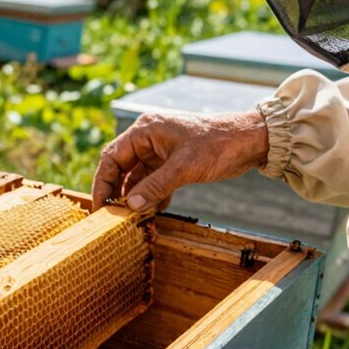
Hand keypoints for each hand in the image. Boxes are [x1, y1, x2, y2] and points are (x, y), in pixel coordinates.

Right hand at [91, 110, 268, 211]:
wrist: (249, 141)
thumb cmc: (217, 144)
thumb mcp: (184, 168)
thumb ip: (155, 186)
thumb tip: (131, 205)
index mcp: (145, 131)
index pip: (112, 157)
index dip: (102, 182)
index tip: (100, 205)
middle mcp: (148, 139)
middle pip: (121, 168)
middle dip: (117, 191)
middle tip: (113, 215)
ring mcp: (159, 151)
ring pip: (136, 177)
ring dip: (135, 197)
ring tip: (132, 217)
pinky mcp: (171, 163)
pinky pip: (152, 181)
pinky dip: (150, 196)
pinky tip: (152, 211)